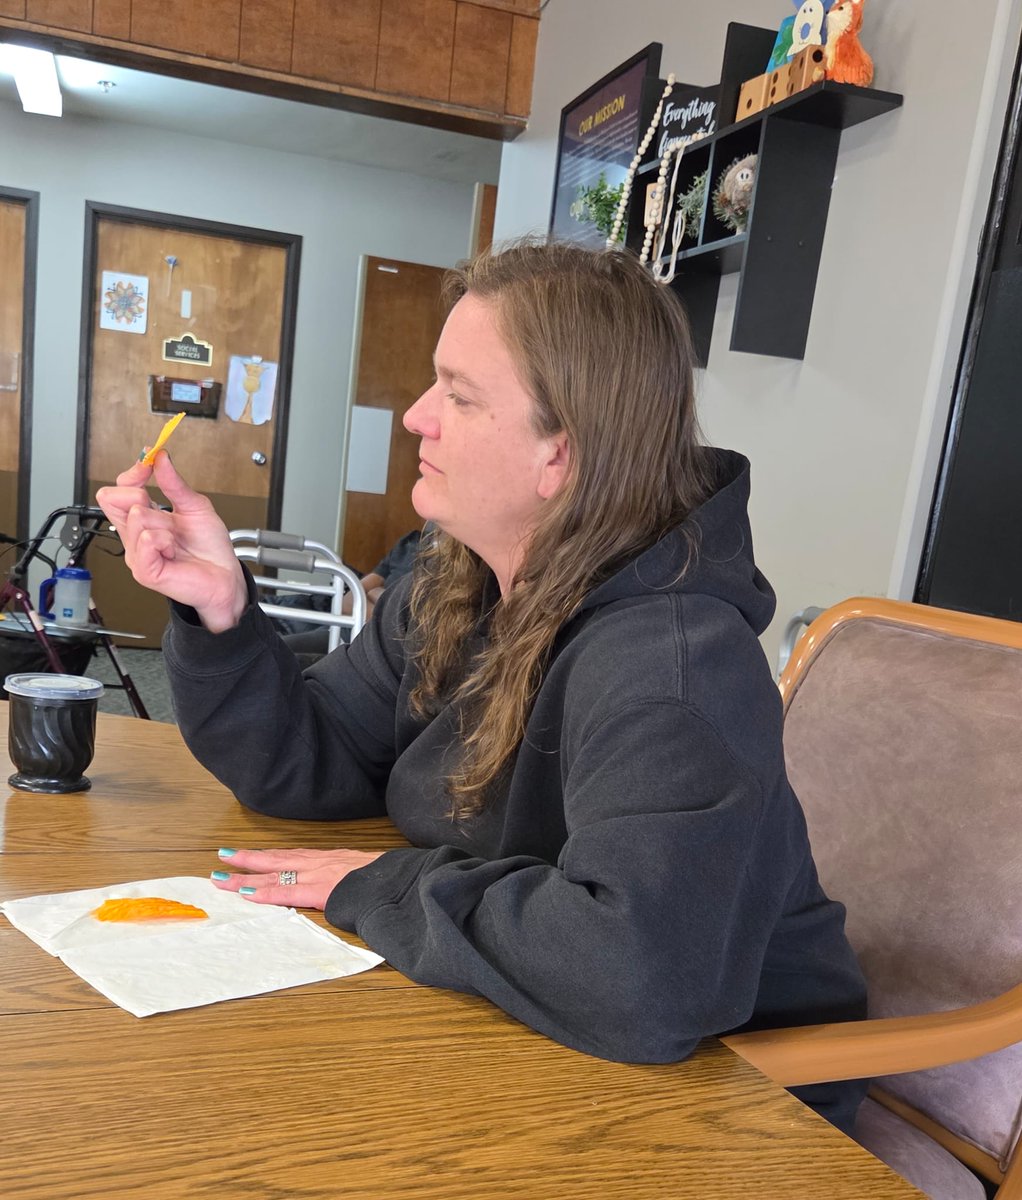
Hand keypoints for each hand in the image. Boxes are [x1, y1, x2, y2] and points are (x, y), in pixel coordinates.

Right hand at [96, 452, 247, 632]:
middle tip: (165, 510)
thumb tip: (161, 458)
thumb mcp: (195, 507)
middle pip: (111, 499)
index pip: (116, 490)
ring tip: (176, 540)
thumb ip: (175, 484)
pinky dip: (165, 540)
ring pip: (136, 517)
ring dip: (164, 524)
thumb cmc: (209, 548)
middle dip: (139, 493)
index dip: (131, 473)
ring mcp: (136, 553)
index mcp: (142, 520)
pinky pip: (146, 539)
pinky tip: (174, 551)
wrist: (225, 576)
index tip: (149, 464)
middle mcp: (135, 535)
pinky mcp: (144, 570)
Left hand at [210, 846, 383, 908]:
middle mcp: (322, 862)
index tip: (249, 855)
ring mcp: (321, 875)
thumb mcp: (370, 872)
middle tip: (222, 857)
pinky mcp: (323, 891)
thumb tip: (347, 885)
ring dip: (246, 875)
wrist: (407, 880)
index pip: (294, 856)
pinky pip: (289, 892)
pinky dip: (266, 892)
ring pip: (275, 874)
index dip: (270, 856)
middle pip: (278, 859)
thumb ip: (353, 877)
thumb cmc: (393, 877)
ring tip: (221, 876)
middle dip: (248, 859)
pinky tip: (247, 892)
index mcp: (333, 858)